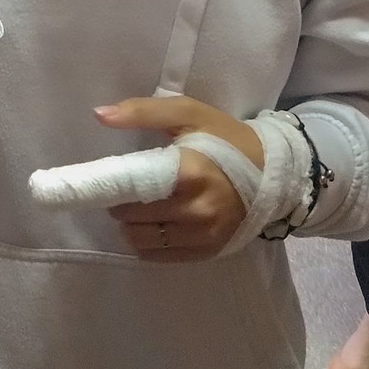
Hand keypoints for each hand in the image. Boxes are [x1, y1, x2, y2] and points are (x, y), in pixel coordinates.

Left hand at [95, 96, 264, 263]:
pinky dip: (146, 242)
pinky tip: (153, 223)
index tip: (94, 180)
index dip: (108, 184)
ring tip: (138, 206)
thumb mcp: (188, 113)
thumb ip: (141, 111)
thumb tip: (99, 115)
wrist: (273, 173)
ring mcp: (203, 235)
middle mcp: (196, 210)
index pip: (131, 186)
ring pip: (140, 240)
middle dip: (119, 201)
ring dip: (130, 224)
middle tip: (125, 187)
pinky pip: (157, 256)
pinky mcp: (207, 252)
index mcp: (188, 172)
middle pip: (130, 216)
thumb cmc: (225, 139)